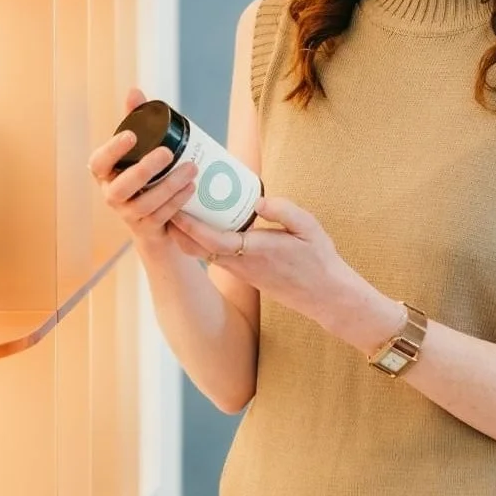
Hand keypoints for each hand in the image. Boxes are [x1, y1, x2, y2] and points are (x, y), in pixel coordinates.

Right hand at [87, 87, 198, 249]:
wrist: (157, 222)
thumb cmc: (145, 176)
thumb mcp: (140, 149)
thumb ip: (136, 120)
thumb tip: (134, 90)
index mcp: (106, 173)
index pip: (99, 162)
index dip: (112, 150)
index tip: (131, 136)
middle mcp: (112, 195)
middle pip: (122, 187)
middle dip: (145, 170)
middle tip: (168, 152)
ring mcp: (128, 215)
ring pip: (145, 204)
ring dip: (169, 186)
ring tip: (191, 169)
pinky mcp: (146, 229)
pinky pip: (161, 217)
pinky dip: (177, 201)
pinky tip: (192, 187)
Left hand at [172, 195, 352, 326]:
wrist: (326, 295)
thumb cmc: (319, 261)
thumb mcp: (308, 227)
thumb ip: (283, 210)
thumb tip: (257, 199)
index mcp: (254, 252)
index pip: (211, 240)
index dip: (189, 225)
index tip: (175, 206)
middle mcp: (240, 264)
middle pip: (195, 249)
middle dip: (178, 229)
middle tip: (169, 202)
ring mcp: (240, 270)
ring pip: (202, 253)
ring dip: (188, 234)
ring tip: (183, 207)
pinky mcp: (243, 273)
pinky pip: (214, 255)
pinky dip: (203, 240)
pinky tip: (207, 222)